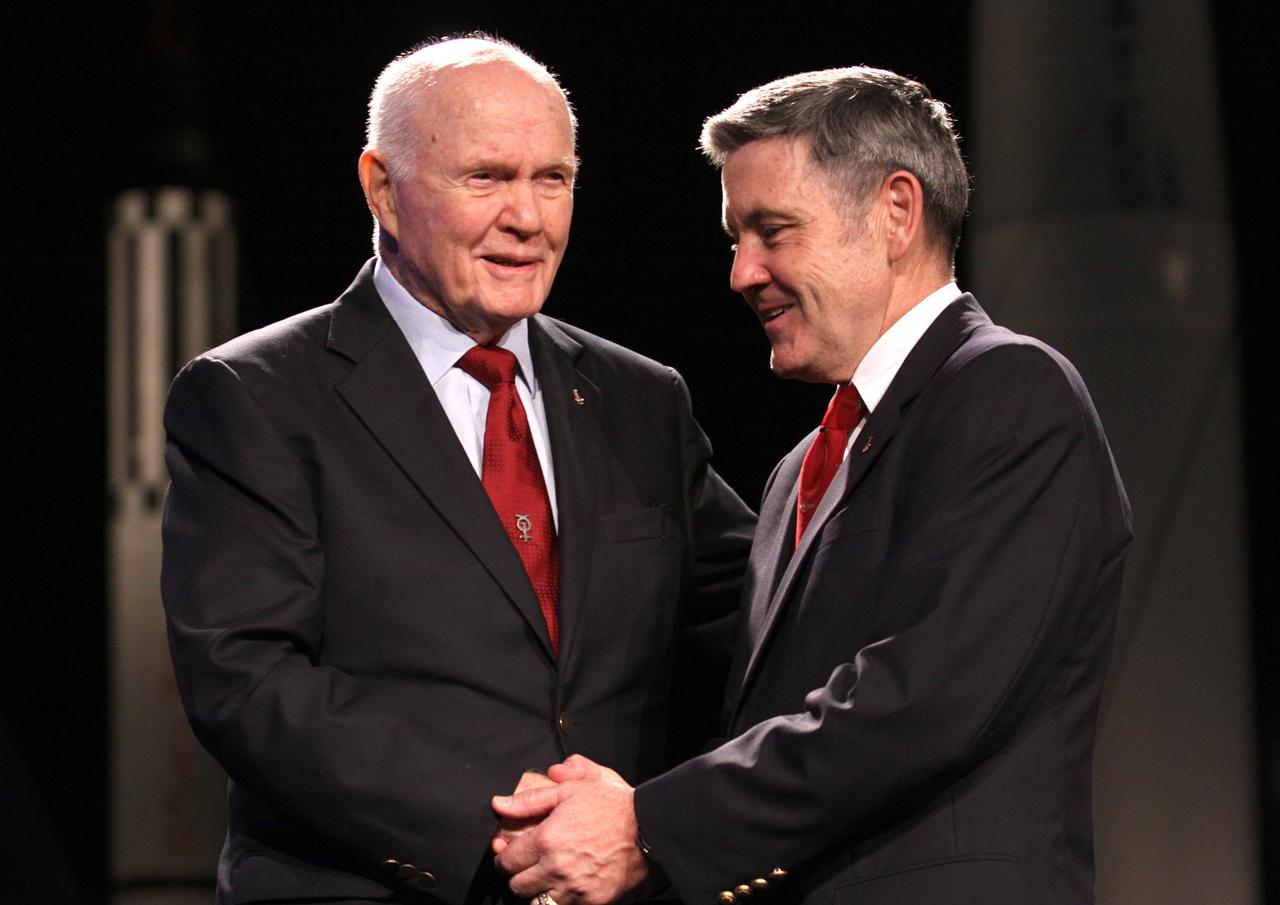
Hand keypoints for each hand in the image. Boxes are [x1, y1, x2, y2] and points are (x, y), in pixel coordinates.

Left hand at [491, 756, 656, 904]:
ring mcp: (574, 889)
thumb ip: (530, 800)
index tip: (510, 855)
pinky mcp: (592, 902)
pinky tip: (569, 886)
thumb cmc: (611, 807)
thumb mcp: (569, 792)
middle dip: (519, 876)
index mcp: (546, 840)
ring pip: (538, 902)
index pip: (507, 861)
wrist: (649, 829)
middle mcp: (556, 868)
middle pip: (518, 886)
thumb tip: (499, 805)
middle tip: (529, 867)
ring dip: (539, 891)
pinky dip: (563, 899)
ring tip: (549, 878)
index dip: (505, 857)